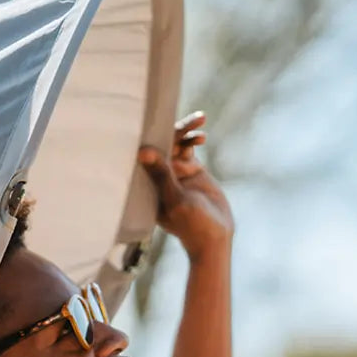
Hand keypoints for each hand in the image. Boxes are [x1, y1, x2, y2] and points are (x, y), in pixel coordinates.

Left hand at [138, 112, 233, 259]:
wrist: (213, 236)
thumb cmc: (189, 224)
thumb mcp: (174, 198)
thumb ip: (161, 175)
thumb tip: (142, 151)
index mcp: (145, 183)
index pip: (145, 154)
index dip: (151, 136)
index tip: (159, 122)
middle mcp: (156, 175)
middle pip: (160, 144)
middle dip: (174, 129)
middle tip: (190, 120)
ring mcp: (174, 171)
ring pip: (176, 143)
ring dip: (185, 130)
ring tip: (200, 120)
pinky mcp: (190, 170)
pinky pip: (188, 148)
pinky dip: (193, 138)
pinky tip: (201, 135)